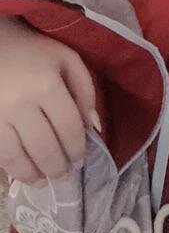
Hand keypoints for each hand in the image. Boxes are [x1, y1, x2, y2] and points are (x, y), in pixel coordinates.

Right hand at [0, 16, 99, 184]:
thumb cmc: (33, 51)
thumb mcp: (66, 59)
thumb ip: (85, 90)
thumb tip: (93, 128)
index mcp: (46, 84)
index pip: (68, 127)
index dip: (76, 148)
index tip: (80, 160)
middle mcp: (21, 103)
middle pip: (44, 147)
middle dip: (57, 167)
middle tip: (63, 176)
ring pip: (17, 157)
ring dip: (32, 175)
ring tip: (43, 181)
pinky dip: (11, 168)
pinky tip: (21, 172)